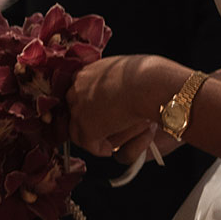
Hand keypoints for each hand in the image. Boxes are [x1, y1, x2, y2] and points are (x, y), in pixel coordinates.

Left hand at [67, 53, 181, 158]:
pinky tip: (109, 150)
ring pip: (77, 130)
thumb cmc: (142, 73)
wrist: (145, 83)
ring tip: (105, 143)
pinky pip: (89, 145)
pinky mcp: (87, 128)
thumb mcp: (120, 70)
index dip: (89, 105)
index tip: (99, 111)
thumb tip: (119, 86)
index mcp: (84, 74)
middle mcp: (76, 91)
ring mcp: (79, 110)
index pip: (78, 94)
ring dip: (92, 137)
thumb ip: (111, 79)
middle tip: (102, 128)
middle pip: (75, 112)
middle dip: (87, 121)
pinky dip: (100, 149)